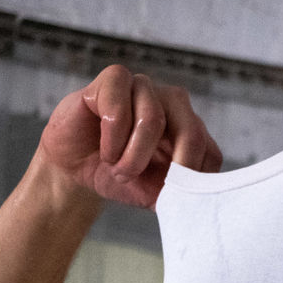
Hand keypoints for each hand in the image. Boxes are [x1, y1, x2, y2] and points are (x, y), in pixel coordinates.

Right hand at [38, 64, 222, 209]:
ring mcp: (145, 87)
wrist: (73, 168)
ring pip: (153, 120)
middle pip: (192, 132)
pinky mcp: (114, 79)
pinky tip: (104, 150)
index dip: (189, 179)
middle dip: (169, 168)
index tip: (168, 196)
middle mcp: (173, 104)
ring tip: (117, 169)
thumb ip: (181, 195)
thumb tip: (200, 203)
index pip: (210, 153)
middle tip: (143, 183)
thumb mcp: (154, 193)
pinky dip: (111, 138)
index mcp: (189, 129)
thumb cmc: (117, 175)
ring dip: (131, 157)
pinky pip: (119, 108)